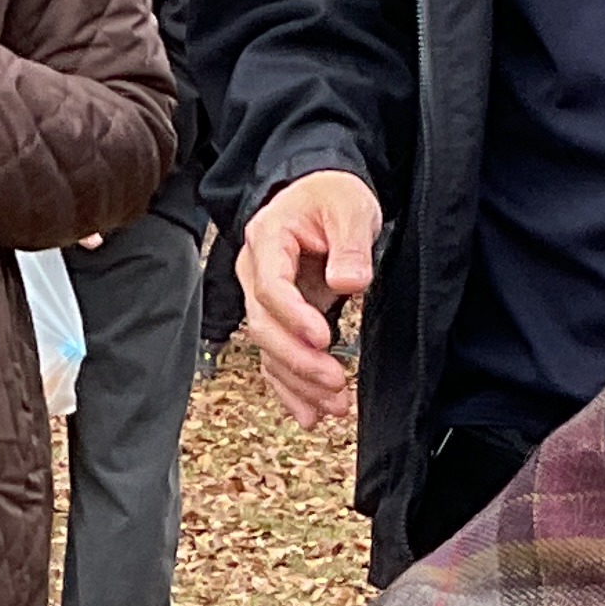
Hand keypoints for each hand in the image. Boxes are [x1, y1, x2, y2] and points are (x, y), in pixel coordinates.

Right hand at [234, 171, 380, 426]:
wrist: (321, 192)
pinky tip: (311, 413)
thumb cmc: (332, 195)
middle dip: (298, 360)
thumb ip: (350, 244)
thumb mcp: (350, 207)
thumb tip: (349, 282)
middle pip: (263, 325)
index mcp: (268, 239)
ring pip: (268, 349)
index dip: (293, 316)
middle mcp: (255, 271)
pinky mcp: (277, 317)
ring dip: (298, 382)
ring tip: (335, 407)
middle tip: (336, 382)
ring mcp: (261, 297)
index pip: (270, 286)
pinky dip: (291, 387)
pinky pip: (274, 357)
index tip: (323, 338)